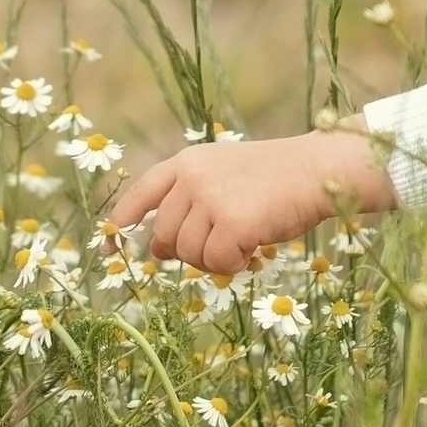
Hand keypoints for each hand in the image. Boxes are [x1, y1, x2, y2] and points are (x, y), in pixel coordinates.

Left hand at [108, 128, 397, 275]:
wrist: (317, 171)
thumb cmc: (277, 179)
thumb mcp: (226, 176)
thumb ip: (191, 201)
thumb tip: (158, 250)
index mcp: (188, 162)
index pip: (143, 192)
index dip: (123, 220)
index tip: (109, 242)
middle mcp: (192, 177)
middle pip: (164, 237)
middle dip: (186, 252)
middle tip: (219, 246)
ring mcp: (210, 198)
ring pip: (189, 254)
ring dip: (214, 259)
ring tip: (243, 240)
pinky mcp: (232, 222)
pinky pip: (217, 263)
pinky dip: (235, 264)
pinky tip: (254, 246)